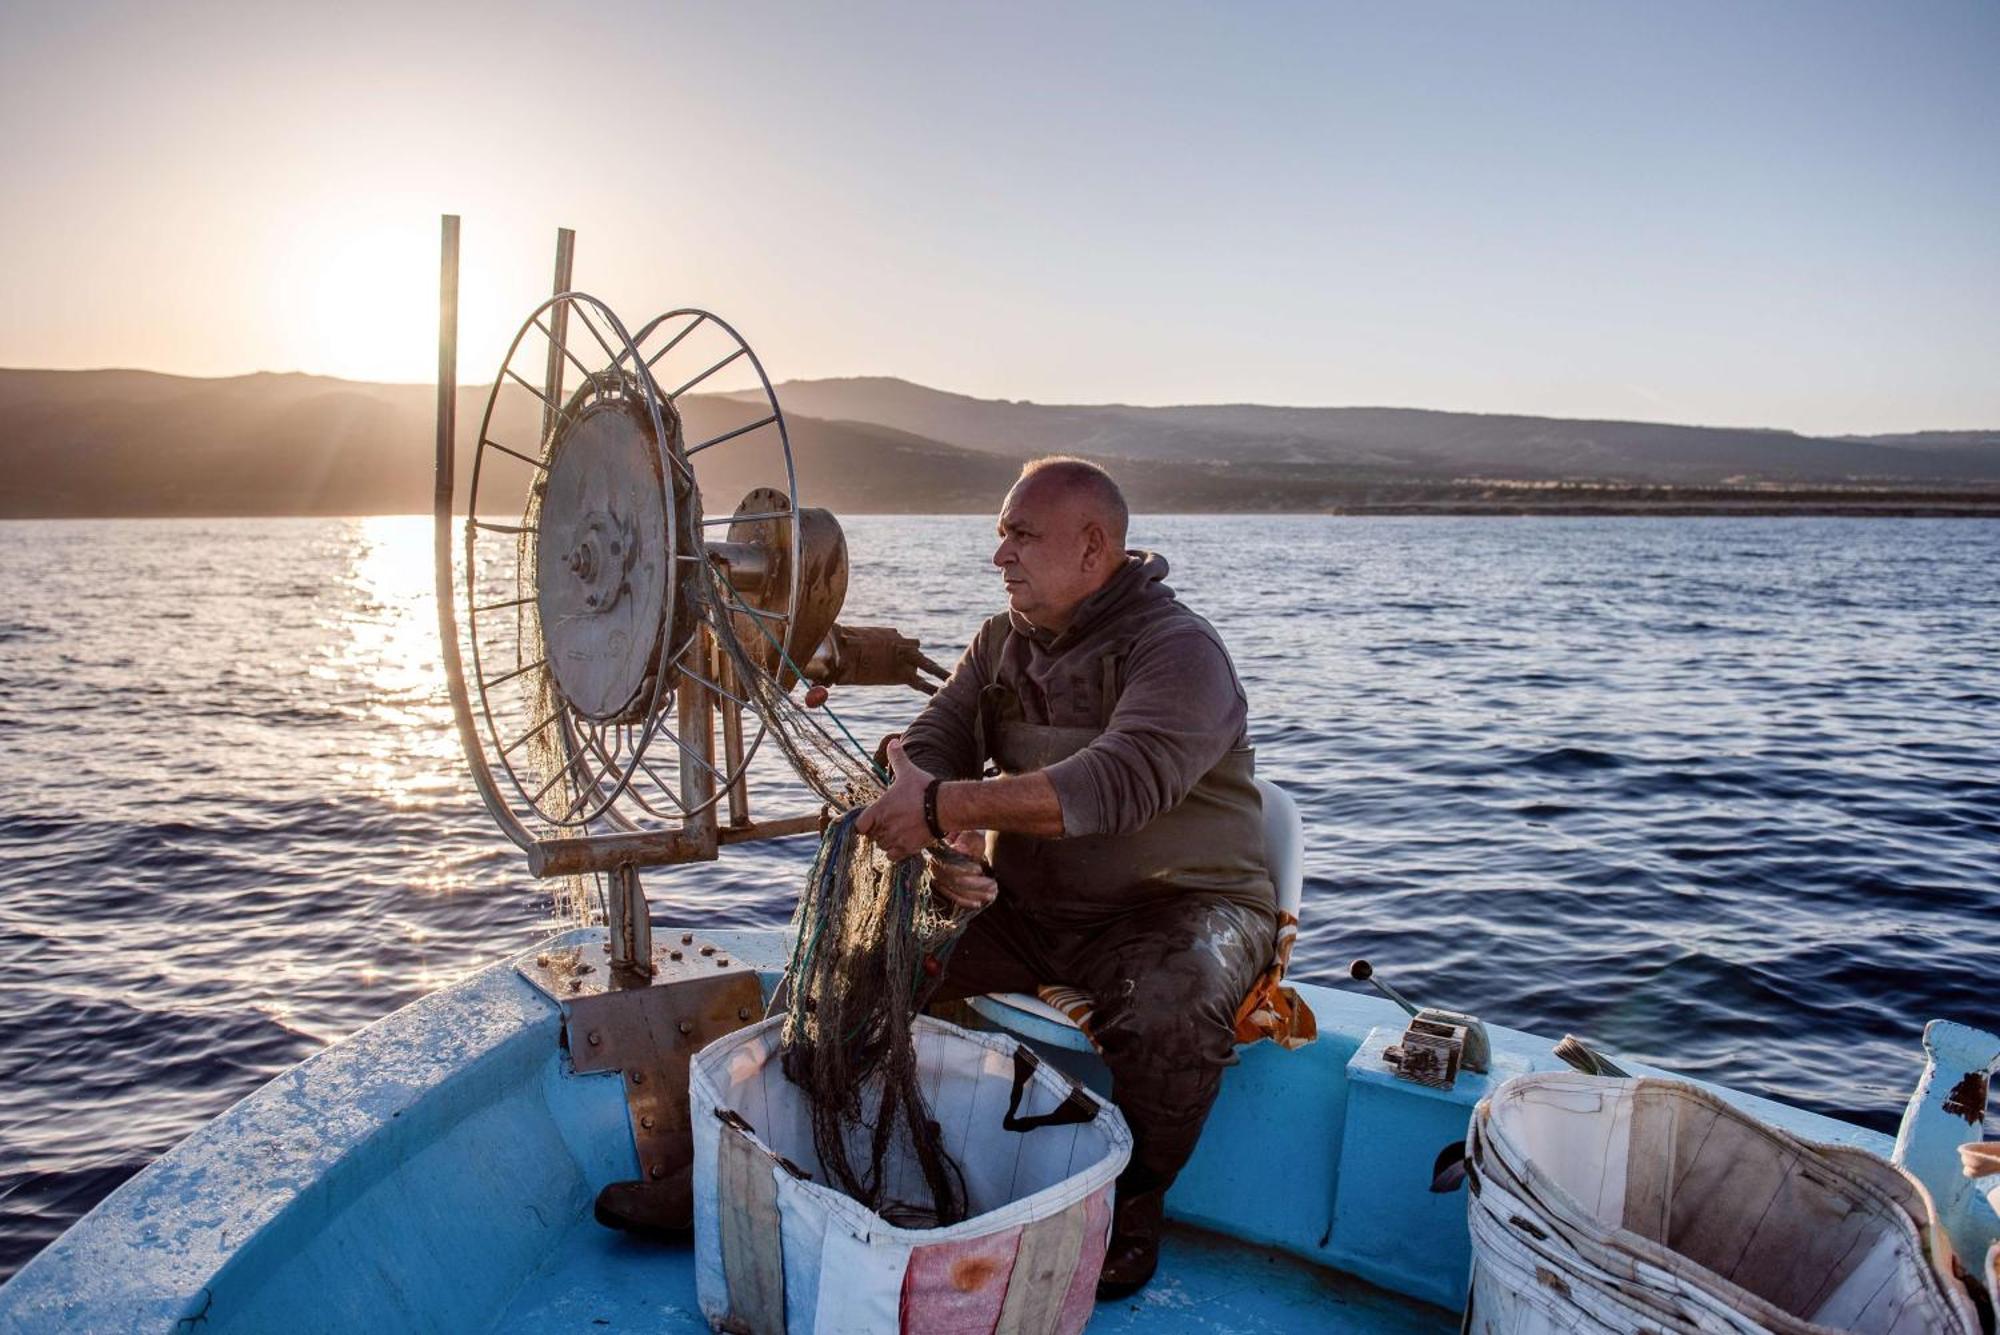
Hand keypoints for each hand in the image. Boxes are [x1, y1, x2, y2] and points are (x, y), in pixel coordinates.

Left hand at [855, 738, 933, 860]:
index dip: (864, 823)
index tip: (874, 819)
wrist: (943, 807)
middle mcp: (883, 826)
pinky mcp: (906, 849)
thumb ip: (897, 757)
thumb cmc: (923, 788)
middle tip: (891, 823)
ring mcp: (894, 839)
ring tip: (898, 831)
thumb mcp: (907, 771)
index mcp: (879, 809)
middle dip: (878, 831)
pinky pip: (892, 856)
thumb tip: (893, 741)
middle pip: (871, 836)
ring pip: (881, 846)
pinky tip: (904, 842)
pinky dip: (895, 852)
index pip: (859, 825)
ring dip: (887, 841)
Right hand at [925, 831, 997, 909]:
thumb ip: (966, 840)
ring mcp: (936, 878)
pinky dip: (966, 902)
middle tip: (994, 884)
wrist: (963, 842)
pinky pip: (952, 898)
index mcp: (938, 850)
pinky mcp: (942, 887)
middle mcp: (933, 866)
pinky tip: (978, 903)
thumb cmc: (969, 836)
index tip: (979, 869)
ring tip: (992, 893)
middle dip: (975, 885)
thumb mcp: (970, 834)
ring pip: (954, 891)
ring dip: (974, 894)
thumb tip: (960, 850)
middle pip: (953, 881)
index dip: (963, 869)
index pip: (947, 863)